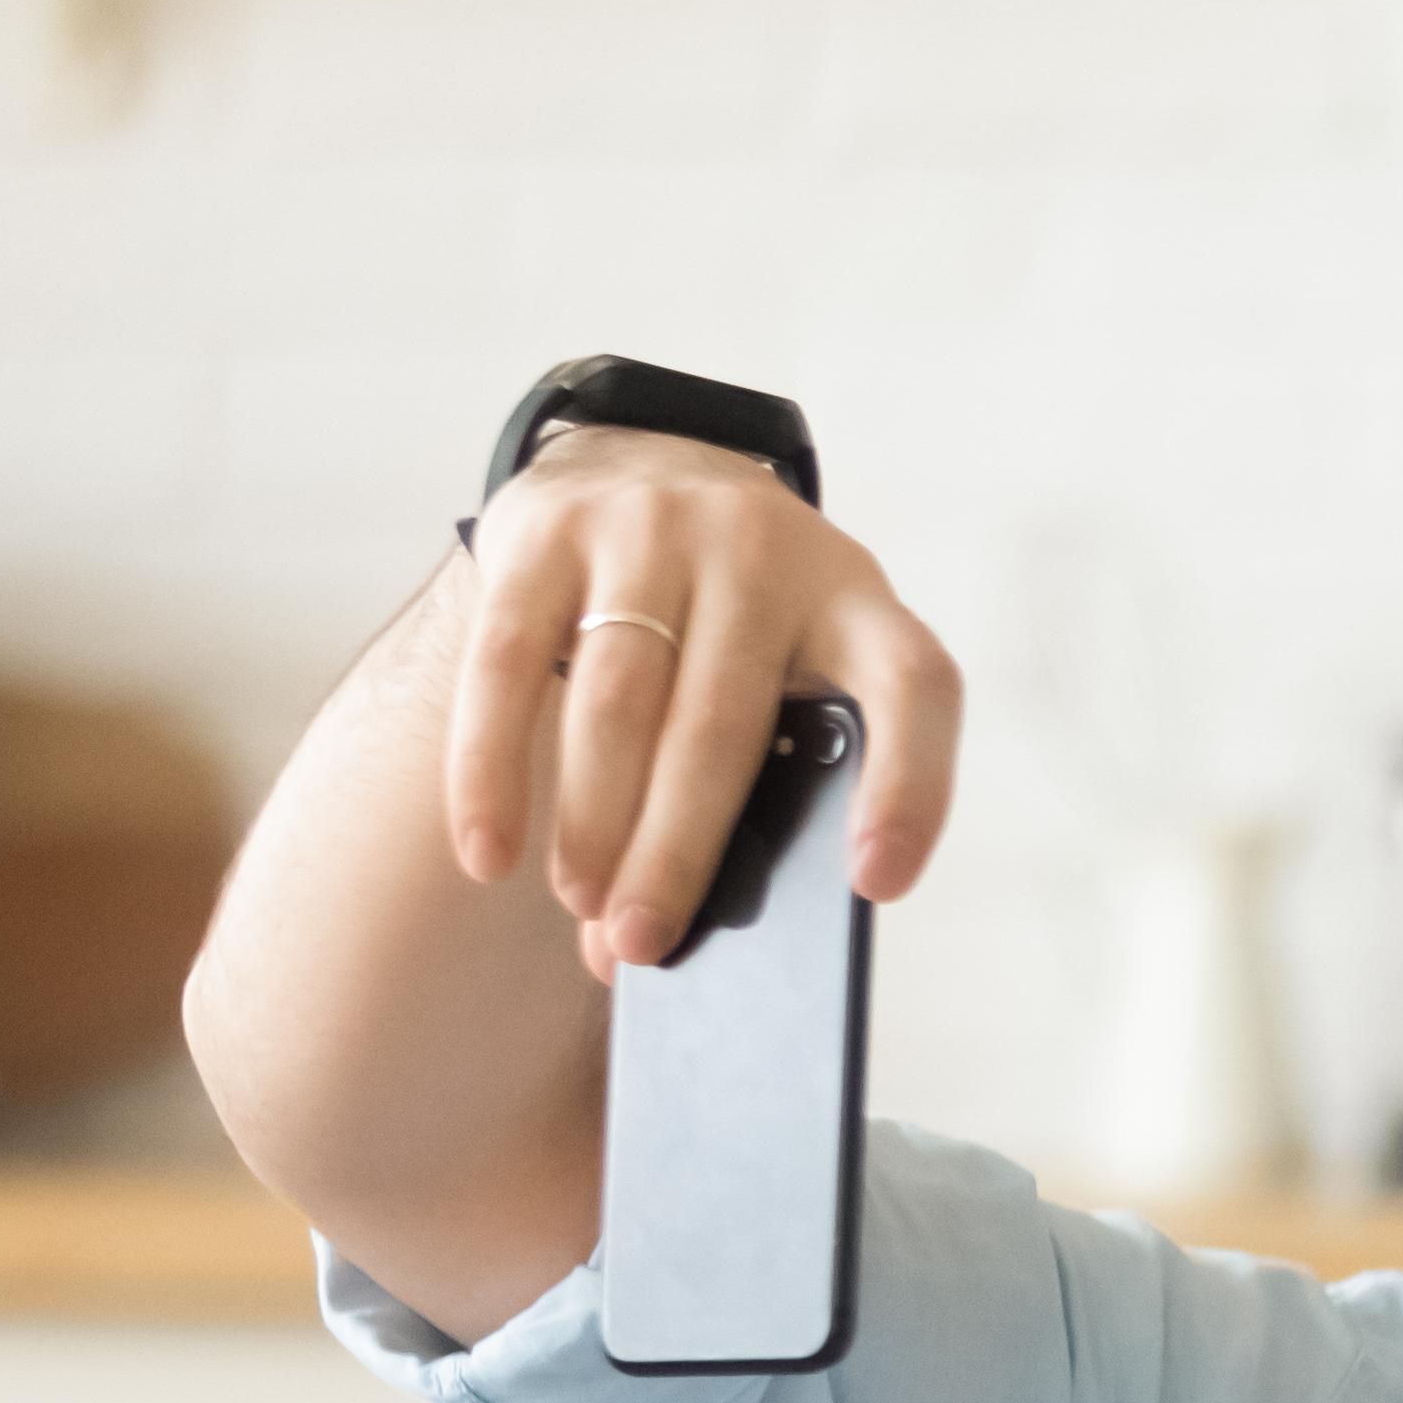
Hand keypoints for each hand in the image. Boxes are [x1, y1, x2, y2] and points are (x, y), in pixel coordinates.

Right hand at [446, 429, 964, 981]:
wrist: (649, 460)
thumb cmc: (741, 619)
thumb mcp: (798, 661)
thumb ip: (782, 772)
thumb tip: (679, 928)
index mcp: (855, 601)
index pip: (913, 690)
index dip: (907, 790)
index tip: (875, 886)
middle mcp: (761, 552)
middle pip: (719, 728)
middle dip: (677, 854)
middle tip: (643, 942)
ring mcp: (650, 530)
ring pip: (615, 703)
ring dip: (593, 824)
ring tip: (583, 904)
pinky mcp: (545, 532)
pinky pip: (507, 665)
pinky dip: (492, 769)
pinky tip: (489, 847)